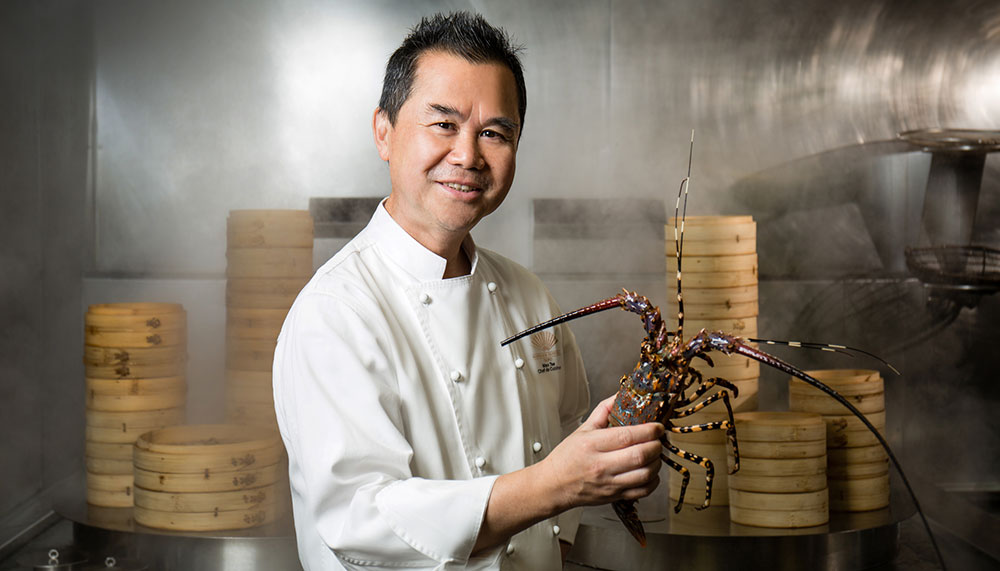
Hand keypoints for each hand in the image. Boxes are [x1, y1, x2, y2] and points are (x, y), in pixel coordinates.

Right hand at [538, 395, 663, 511]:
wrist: (554, 485)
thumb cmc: (567, 457)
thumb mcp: (583, 429)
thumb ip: (604, 411)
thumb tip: (620, 395)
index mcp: (592, 444)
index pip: (627, 435)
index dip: (648, 430)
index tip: (657, 426)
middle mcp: (601, 465)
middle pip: (639, 455)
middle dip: (656, 445)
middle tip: (658, 439)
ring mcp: (609, 483)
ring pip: (645, 474)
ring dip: (656, 462)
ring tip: (654, 454)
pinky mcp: (615, 496)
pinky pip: (643, 491)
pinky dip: (653, 481)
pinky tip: (649, 471)